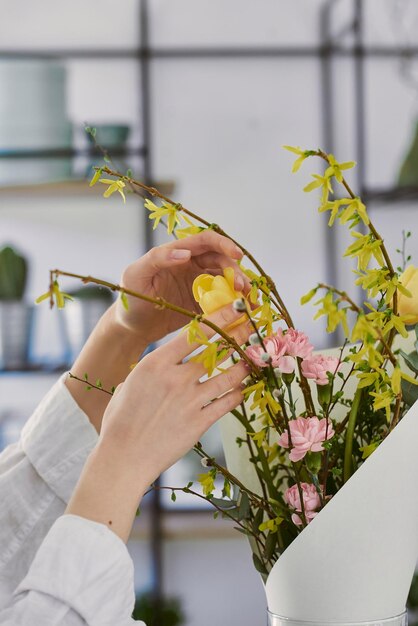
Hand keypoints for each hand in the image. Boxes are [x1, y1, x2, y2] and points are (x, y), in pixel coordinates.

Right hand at [66, 304, 250, 540]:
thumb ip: (150, 370)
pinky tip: (243, 388)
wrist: (123, 458)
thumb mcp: (129, 384)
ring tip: (254, 358)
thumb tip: (161, 366)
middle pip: (216, 350)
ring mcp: (190, 400)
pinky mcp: (200, 422)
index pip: (195, 332)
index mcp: (156, 363)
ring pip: (229, 376)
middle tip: (253, 327)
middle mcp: (176, 378)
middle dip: (238, 336)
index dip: (220, 317)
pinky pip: (227, 402)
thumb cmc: (119, 422)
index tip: (236, 308)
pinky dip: (238, 393)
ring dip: (244, 365)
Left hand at [114, 230, 249, 344]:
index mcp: (178, 253)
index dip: (224, 245)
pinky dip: (237, 303)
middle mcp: (192, 266)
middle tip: (242, 287)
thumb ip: (158, 259)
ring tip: (248, 300)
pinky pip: (224, 300)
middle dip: (236, 271)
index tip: (237, 255)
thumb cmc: (130, 298)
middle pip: (222, 261)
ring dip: (240, 287)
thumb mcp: (136, 275)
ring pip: (227, 280)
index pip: (206, 241)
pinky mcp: (204, 304)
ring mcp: (200, 285)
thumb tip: (185, 253)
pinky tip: (247, 310)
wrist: (132, 328)